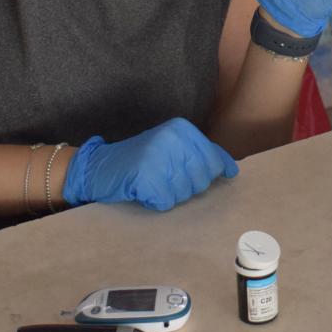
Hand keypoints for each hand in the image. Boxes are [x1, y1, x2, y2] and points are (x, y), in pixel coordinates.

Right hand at [62, 118, 238, 210]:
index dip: (204, 175)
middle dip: (184, 187)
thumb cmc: (140, 159)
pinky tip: (142, 190)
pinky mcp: (146, 178)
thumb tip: (232, 170)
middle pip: (201, 181)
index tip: (184, 173)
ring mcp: (158, 158)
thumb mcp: (173, 147)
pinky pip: (165, 203)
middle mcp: (172, 139)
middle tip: (162, 177)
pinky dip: (154, 202)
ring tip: (152, 182)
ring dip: (169, 195)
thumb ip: (202, 154)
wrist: (98, 167)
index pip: (213, 161)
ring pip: (184, 194)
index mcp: (182, 129)